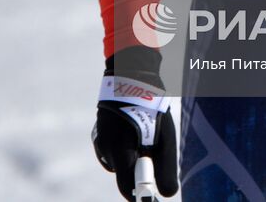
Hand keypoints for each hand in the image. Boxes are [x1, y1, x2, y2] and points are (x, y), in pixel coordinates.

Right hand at [92, 48, 177, 200]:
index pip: (127, 188)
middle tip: (154, 154)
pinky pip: (113, 152)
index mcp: (120, 150)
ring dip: (132, 159)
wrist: (130, 75)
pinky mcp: (98, 133)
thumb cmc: (150, 106)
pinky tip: (134, 131)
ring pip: (118, 163)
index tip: (152, 196)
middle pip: (123, 175)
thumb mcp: (163, 137)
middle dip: (139, 172)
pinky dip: (124, 148)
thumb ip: (165, 167)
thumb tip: (167, 194)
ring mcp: (99, 140)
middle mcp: (104, 148)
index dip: (141, 195)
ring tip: (144, 136)